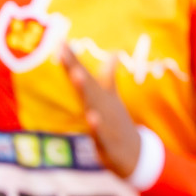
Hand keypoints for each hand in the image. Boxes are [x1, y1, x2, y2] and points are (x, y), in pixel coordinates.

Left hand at [60, 46, 140, 177]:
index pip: (81, 74)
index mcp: (99, 96)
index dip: (70, 59)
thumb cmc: (118, 124)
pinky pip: (101, 131)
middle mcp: (102, 104)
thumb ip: (108, 76)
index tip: (59, 40)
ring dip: (84, 89)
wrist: (135, 154)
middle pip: (85, 83)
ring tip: (76, 74)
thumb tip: (114, 53)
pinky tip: (91, 116)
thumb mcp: (111, 99)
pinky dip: (96, 124)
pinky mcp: (108, 139)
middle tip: (62, 49)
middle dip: (74, 66)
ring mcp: (106, 120)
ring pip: (93, 103)